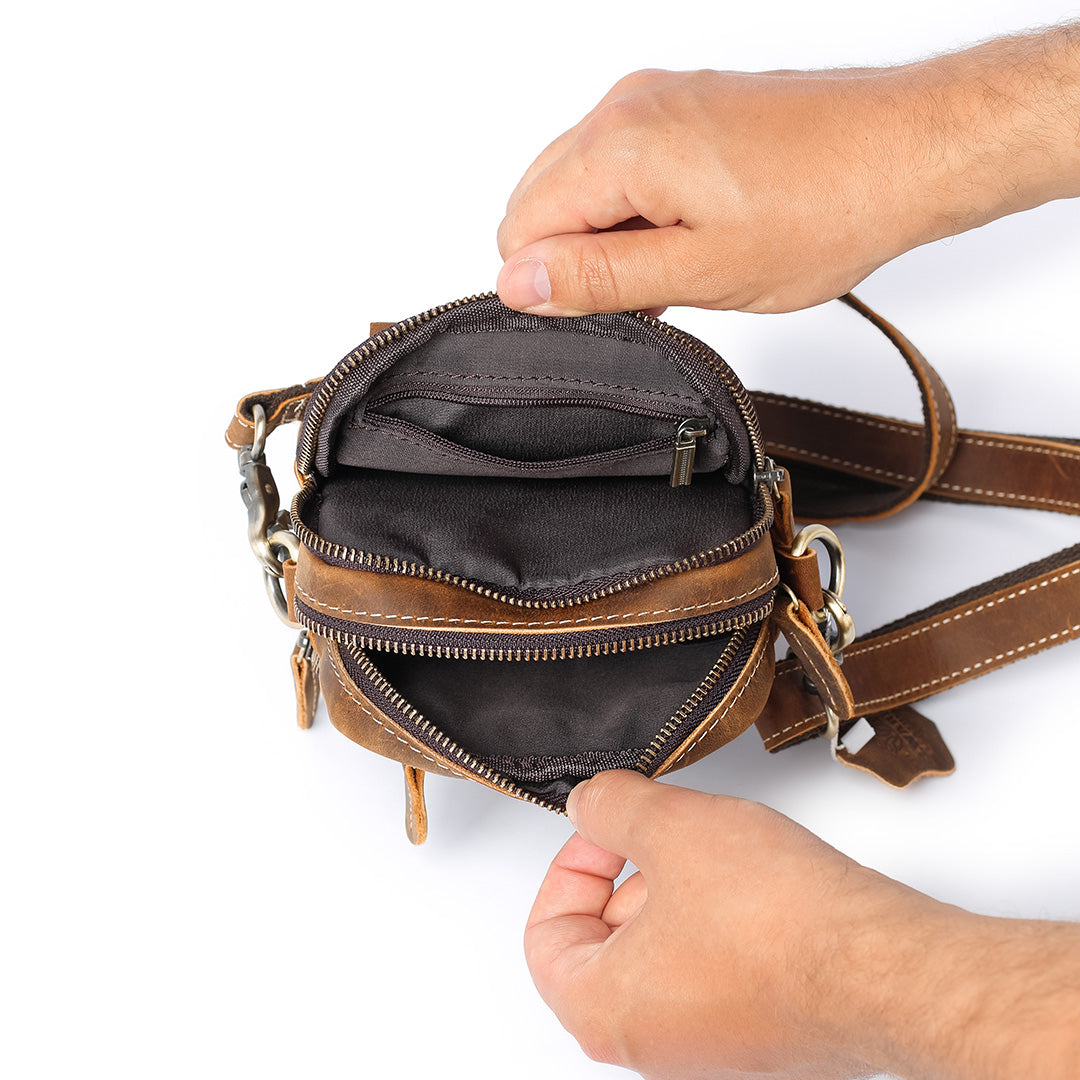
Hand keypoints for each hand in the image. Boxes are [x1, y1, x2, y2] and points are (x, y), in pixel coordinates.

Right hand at [497, 28, 1079, 316]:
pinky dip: (640, 210)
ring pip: (581, 186)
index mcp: (620, 144)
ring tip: (685, 259)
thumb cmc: (827, 207)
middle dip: (579, 258)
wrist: (908, 152)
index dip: (554, 284)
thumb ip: (598, 279)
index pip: (520, 229)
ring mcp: (657, 99)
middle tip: (653, 288)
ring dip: (613, 236)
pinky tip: (694, 233)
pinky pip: (623, 166)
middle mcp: (627, 106)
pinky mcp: (685, 105)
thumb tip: (519, 283)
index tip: (615, 303)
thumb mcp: (700, 271)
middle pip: (541, 201)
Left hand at [525, 770, 1079, 1078]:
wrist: (886, 967)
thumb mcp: (669, 825)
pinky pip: (710, 968)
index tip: (603, 830)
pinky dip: (714, 917)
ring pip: (658, 954)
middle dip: (625, 874)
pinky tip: (750, 880)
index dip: (568, 867)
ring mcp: (708, 1045)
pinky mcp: (758, 1032)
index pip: (545, 937)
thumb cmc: (780, 922)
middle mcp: (651, 1044)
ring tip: (711, 847)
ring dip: (673, 890)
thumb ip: (609, 806)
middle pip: (600, 946)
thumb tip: (589, 803)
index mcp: (605, 1010)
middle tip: (659, 830)